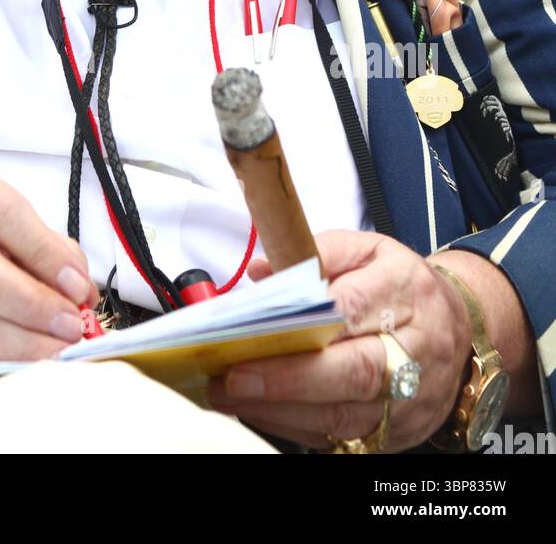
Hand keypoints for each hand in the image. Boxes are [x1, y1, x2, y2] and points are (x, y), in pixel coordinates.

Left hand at [205, 230, 472, 450]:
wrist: (460, 328)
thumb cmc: (401, 287)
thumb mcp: (368, 250)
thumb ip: (316, 253)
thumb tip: (263, 272)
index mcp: (404, 293)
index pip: (351, 309)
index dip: (300, 326)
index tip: (249, 334)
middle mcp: (415, 350)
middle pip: (353, 373)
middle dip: (285, 380)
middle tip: (231, 378)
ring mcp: (412, 398)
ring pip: (345, 416)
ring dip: (281, 411)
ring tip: (230, 396)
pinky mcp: (400, 432)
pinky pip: (343, 438)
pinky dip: (295, 428)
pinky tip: (261, 412)